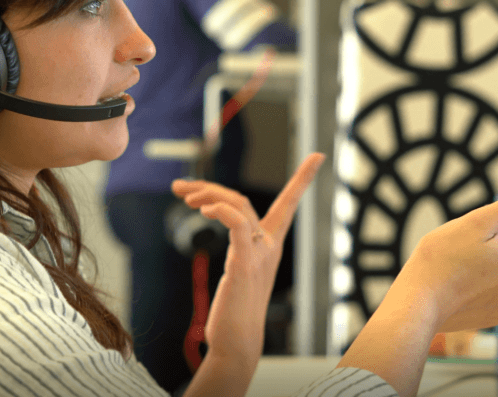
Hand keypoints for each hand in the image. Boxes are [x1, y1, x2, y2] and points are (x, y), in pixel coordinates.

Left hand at [171, 153, 324, 373]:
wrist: (237, 342)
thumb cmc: (234, 311)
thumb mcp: (239, 272)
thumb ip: (239, 250)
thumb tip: (224, 236)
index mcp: (270, 246)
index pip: (289, 204)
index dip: (303, 179)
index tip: (317, 156)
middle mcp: (269, 245)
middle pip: (243, 199)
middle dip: (210, 186)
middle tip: (180, 187)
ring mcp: (259, 254)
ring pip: (239, 205)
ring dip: (207, 194)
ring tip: (184, 197)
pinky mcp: (245, 263)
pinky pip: (238, 224)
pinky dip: (221, 209)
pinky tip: (203, 209)